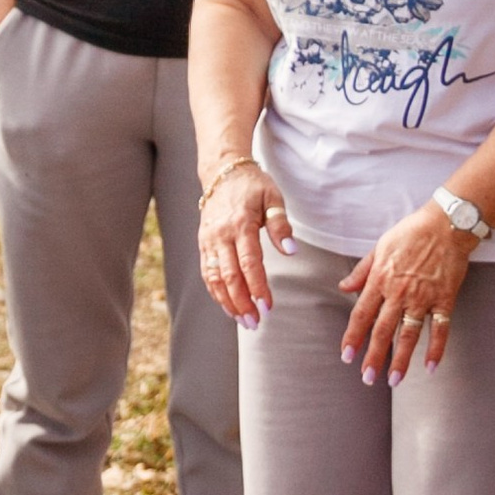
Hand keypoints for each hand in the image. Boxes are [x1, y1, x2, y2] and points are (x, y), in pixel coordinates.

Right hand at [198, 160, 292, 322]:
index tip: (267, 306)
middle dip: (242, 302)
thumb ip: (280, 225)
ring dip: (228, 302)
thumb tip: (290, 250)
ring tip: (243, 321)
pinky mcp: (203, 244)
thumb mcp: (273, 198)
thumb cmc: (253, 186)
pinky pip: (207, 272)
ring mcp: (209, 240)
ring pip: (214, 278)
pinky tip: (228, 306)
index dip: (258, 287)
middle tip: (256, 323)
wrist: (222, 172)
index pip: (249, 263)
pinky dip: (215, 292)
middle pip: (229, 276)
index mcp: (240, 224)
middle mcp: (221, 235)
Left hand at [338, 204, 478, 383]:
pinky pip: (440, 329)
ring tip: (394, 380)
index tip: (347, 356)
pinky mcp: (445, 299)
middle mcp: (399, 293)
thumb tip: (343, 287)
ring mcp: (423, 298)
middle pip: (382, 331)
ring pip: (409, 335)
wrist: (446, 224)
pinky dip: (436, 349)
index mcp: (380, 280)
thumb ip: (362, 271)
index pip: (361, 315)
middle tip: (367, 378)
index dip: (353, 337)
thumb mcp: (379, 247)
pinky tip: (431, 367)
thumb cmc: (411, 232)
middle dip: (373, 357)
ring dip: (401, 360)